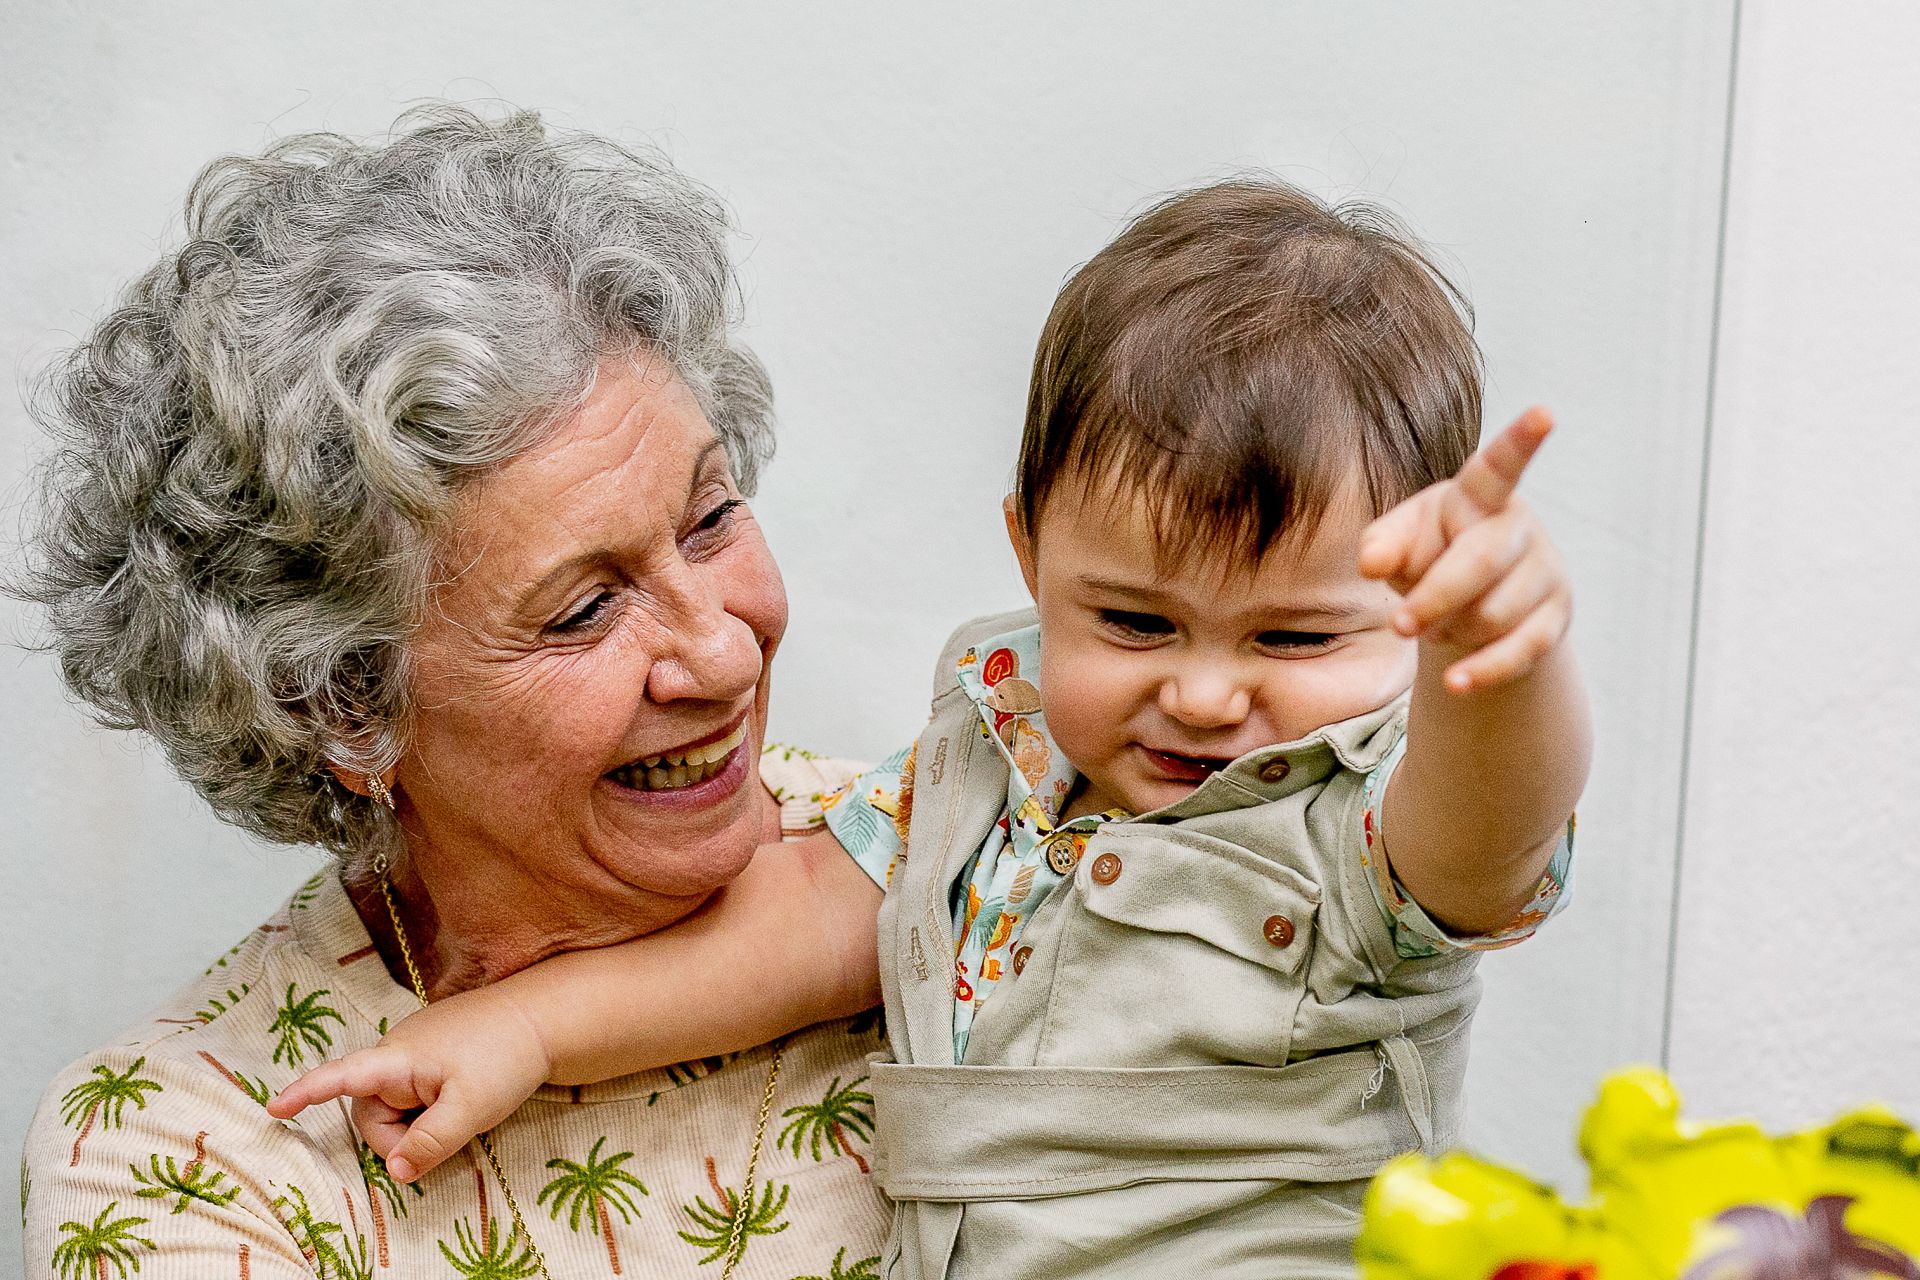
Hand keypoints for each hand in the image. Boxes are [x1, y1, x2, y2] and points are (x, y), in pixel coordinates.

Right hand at [267, 989, 550, 1182]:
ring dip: (419, 1122)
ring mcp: (416, 1050)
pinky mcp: (434, 1053)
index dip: (306, 1094)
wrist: (549, 1017)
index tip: (274, 1108)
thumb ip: (430, 1144)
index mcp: (397, 1057)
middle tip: (445, 1133)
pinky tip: (463, 1099)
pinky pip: (416, 1092)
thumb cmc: (507, 1057)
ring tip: (461, 1109)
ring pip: (396, 1106)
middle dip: (398, 1135)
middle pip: (372, 1112)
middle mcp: (397, 1049)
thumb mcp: (471, 1109)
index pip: (341, 1077)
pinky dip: (431, 1108)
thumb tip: (395, 1172)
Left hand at [1357, 407, 1569, 693]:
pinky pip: (1521, 650)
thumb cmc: (1428, 557)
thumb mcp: (1397, 545)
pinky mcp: (1555, 617)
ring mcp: (1544, 572)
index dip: (1520, 440)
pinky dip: (1484, 670)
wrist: (1470, 608)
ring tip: (1436, 626)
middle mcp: (1518, 527)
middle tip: (1397, 626)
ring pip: (1495, 613)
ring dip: (1452, 630)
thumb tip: (1371, 562)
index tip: (1545, 412)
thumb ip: (1381, 543)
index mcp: (1479, 496)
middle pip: (1481, 562)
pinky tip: (1456, 683)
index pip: (1498, 466)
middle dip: (1435, 597)